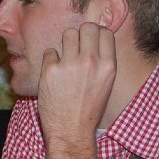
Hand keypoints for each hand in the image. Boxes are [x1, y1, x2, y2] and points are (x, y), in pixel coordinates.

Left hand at [37, 22, 116, 146]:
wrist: (71, 131)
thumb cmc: (88, 110)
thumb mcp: (105, 85)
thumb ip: (102, 62)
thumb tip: (95, 40)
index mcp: (108, 66)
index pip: (105, 32)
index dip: (97, 33)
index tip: (91, 40)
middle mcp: (90, 62)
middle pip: (87, 28)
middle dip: (81, 33)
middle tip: (76, 46)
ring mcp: (70, 64)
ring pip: (68, 34)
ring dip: (66, 43)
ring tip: (65, 58)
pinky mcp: (50, 69)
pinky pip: (50, 51)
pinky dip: (51, 60)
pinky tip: (54, 73)